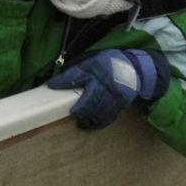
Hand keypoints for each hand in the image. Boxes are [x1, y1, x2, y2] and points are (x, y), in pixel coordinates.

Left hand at [48, 48, 169, 129]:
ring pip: (101, 109)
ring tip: (81, 124)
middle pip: (91, 97)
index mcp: (95, 68)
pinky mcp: (121, 102)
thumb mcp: (92, 59)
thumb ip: (79, 68)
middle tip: (73, 114)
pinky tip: (93, 125)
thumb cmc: (108, 63)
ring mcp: (115, 93)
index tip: (51, 86)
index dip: (63, 81)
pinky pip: (110, 115)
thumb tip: (61, 79)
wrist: (134, 68)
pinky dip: (101, 121)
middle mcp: (105, 81)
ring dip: (90, 118)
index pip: (76, 75)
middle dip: (81, 108)